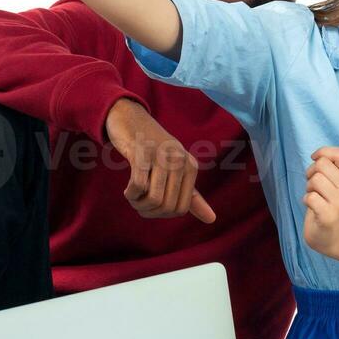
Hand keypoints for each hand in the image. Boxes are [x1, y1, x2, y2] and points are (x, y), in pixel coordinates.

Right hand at [106, 99, 215, 222]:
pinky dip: (131, 195)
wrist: (130, 118)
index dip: (163, 214)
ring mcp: (161, 155)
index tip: (151, 207)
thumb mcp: (176, 170)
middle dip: (149, 212)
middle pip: (167, 206)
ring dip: (139, 205)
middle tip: (138, 204)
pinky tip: (127, 191)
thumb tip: (212, 220)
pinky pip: (139, 186)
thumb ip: (192, 196)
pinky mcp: (142, 153)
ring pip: (154, 199)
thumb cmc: (154, 150)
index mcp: (191, 167)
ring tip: (133, 198)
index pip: (182, 208)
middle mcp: (179, 160)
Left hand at [302, 146, 338, 254]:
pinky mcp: (329, 216)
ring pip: (315, 179)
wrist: (334, 236)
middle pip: (321, 164)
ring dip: (309, 188)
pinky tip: (313, 208)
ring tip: (315, 197)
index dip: (323, 152)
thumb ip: (331, 167)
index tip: (315, 159)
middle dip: (311, 172)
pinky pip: (310, 197)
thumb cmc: (330, 204)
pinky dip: (306, 201)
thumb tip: (317, 155)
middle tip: (313, 186)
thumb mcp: (336, 183)